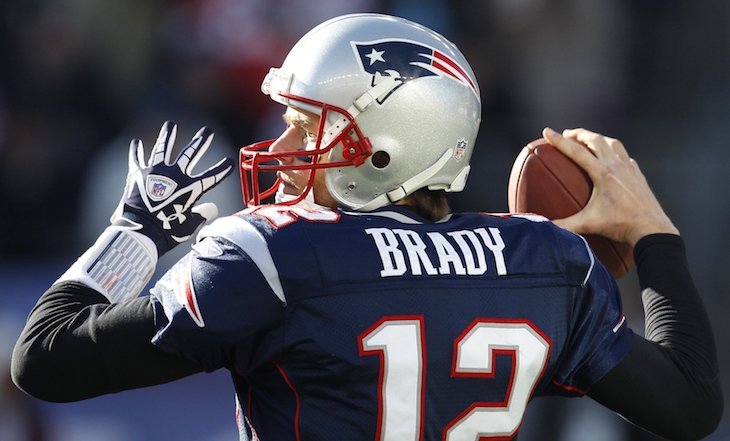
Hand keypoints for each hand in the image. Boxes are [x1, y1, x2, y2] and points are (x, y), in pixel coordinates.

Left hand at [111, 121, 233, 255]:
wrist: (141, 229)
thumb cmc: (167, 230)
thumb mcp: (189, 225)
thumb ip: (202, 214)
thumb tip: (212, 208)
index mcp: (189, 188)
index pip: (211, 176)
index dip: (222, 169)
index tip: (230, 161)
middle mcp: (174, 175)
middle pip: (190, 154)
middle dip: (200, 141)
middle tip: (207, 131)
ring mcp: (155, 171)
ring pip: (162, 148)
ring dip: (167, 135)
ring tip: (170, 124)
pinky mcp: (137, 173)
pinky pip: (137, 158)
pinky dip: (136, 151)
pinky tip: (136, 143)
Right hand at [543, 127, 678, 245]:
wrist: (652, 229)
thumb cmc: (620, 225)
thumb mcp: (588, 224)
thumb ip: (564, 225)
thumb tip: (542, 225)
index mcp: (602, 174)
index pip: (576, 151)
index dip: (559, 141)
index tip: (547, 132)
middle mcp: (616, 166)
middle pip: (596, 140)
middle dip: (579, 134)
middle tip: (567, 134)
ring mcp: (630, 169)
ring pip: (613, 144)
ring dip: (599, 139)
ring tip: (589, 141)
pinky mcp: (638, 176)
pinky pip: (625, 157)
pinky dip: (615, 152)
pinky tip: (612, 158)